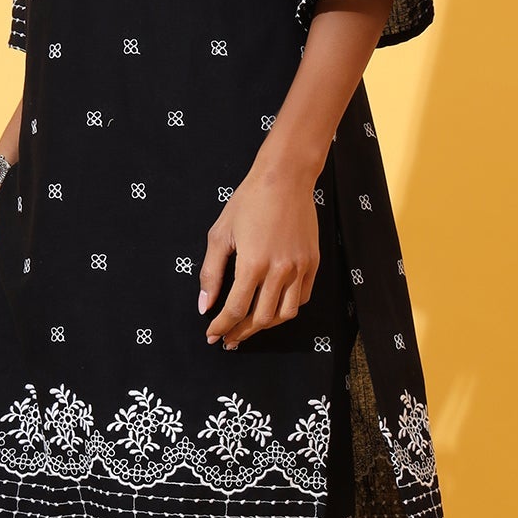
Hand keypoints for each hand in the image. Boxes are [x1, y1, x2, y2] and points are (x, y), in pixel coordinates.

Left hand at [198, 162, 319, 347]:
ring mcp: (300, 267)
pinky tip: (272, 308)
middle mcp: (280, 270)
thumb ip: (211, 273)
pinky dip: (287, 309)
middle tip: (228, 339)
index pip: (235, 309)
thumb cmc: (248, 202)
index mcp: (253, 263)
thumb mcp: (220, 234)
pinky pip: (302, 298)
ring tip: (249, 327)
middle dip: (241, 332)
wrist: (285, 178)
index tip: (211, 334)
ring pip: (285, 314)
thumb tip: (205, 305)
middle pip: (261, 318)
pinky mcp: (312, 262)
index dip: (221, 326)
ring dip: (265, 326)